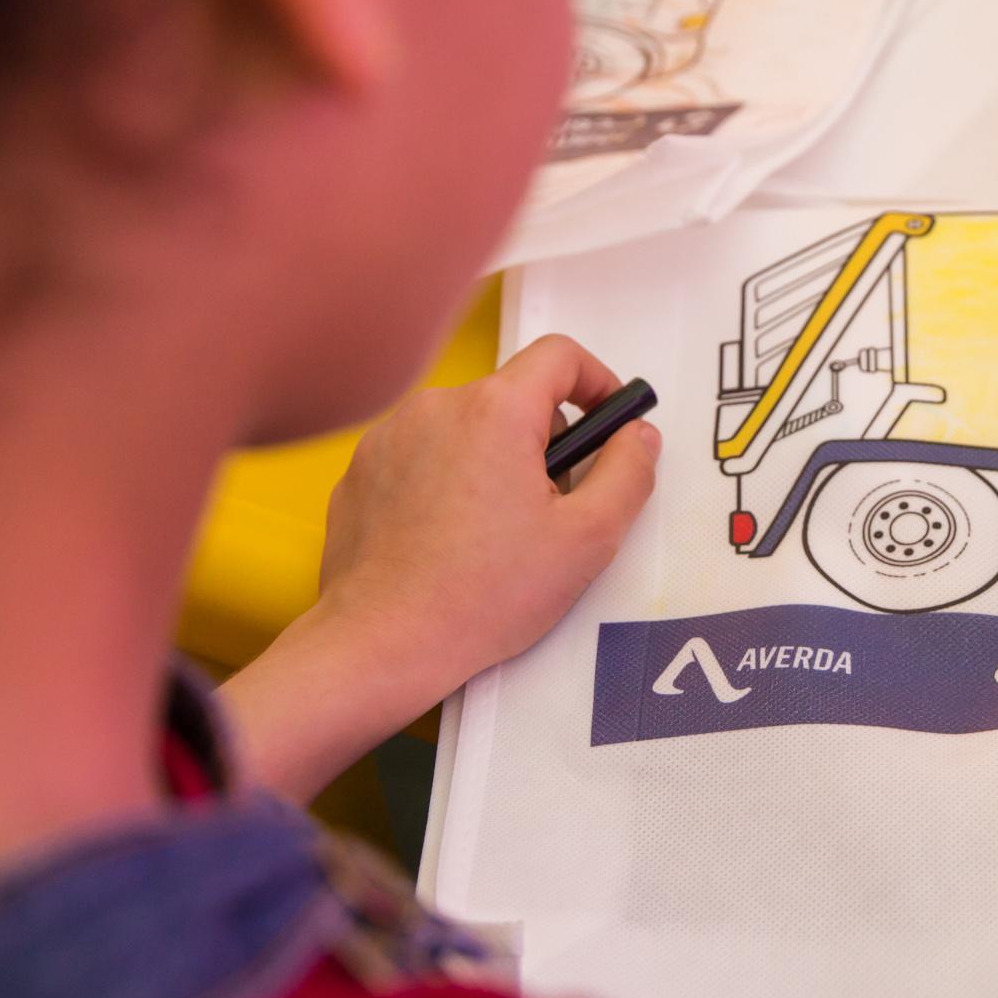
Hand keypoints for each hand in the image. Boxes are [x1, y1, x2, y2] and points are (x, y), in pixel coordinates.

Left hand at [221, 336, 658, 795]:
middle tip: (552, 508)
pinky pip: (421, 456)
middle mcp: (436, 406)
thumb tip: (637, 436)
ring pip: (465, 429)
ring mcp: (389, 436)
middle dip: (542, 441)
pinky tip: (449, 542)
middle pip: (511, 397)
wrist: (380, 643)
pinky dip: (444, 483)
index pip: (559, 354)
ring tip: (495, 535)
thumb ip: (628, 473)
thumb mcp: (587, 540)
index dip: (596, 382)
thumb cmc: (481, 597)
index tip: (607, 423)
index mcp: (495, 410)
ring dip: (491, 462)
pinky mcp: (360, 470)